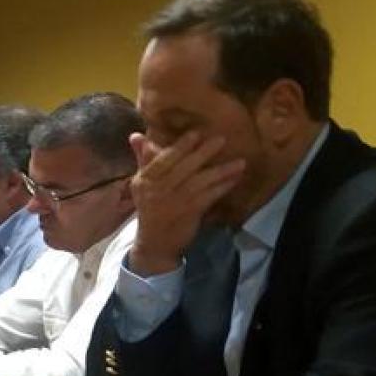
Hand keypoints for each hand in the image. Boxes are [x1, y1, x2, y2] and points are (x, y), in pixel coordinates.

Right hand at [125, 131, 246, 275]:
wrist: (154, 242)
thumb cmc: (150, 208)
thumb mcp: (142, 184)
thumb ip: (143, 159)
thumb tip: (136, 135)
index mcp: (145, 180)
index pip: (162, 160)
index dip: (180, 147)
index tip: (196, 133)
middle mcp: (158, 190)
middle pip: (183, 168)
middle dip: (203, 153)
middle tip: (221, 139)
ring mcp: (174, 202)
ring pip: (200, 182)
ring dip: (221, 171)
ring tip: (239, 161)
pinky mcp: (189, 213)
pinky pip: (209, 196)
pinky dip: (223, 187)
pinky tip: (235, 179)